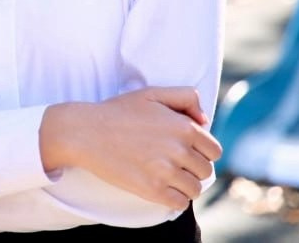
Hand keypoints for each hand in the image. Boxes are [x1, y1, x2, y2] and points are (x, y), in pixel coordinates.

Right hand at [41, 87, 221, 211]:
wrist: (84, 132)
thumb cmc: (118, 112)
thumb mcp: (151, 94)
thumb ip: (185, 97)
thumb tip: (204, 121)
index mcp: (184, 127)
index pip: (214, 150)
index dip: (201, 151)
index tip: (184, 151)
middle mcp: (178, 149)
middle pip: (205, 171)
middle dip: (192, 168)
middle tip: (172, 163)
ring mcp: (165, 171)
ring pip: (195, 189)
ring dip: (184, 185)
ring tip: (166, 176)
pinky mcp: (152, 190)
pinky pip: (180, 203)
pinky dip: (174, 199)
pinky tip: (160, 187)